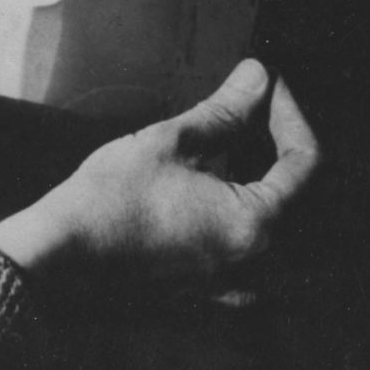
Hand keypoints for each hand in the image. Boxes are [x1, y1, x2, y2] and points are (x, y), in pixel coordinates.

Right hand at [0, 59, 319, 284]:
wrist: (64, 256)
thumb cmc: (110, 201)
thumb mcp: (169, 142)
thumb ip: (224, 111)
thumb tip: (256, 78)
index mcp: (258, 225)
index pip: (306, 163)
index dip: (290, 114)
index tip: (268, 85)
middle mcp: (260, 262)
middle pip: (300, 195)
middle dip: (282, 145)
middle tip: (257, 106)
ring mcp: (237, 281)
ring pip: (279, 224)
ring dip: (266, 180)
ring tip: (236, 142)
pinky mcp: (213, 290)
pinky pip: (253, 251)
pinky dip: (246, 215)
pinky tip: (217, 191)